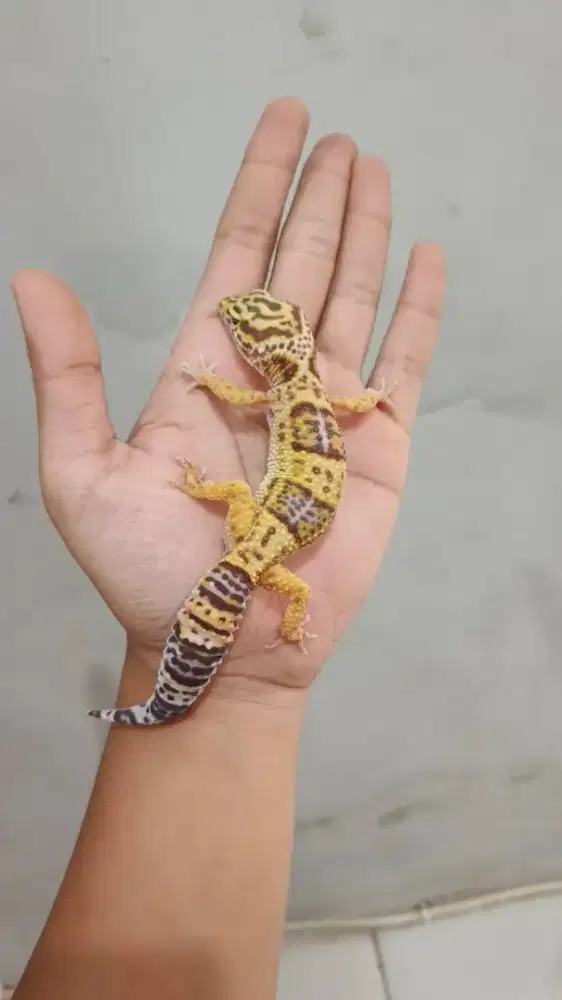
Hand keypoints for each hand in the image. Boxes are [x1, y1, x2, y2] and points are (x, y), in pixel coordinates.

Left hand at [12, 98, 444, 701]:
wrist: (220, 645)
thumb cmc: (146, 572)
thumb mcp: (81, 474)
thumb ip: (67, 376)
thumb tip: (31, 277)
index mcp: (205, 367)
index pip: (237, 253)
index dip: (260, 185)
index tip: (285, 124)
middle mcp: (269, 374)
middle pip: (302, 262)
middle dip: (319, 197)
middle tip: (341, 138)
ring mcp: (326, 406)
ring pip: (353, 297)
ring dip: (365, 233)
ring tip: (376, 170)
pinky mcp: (375, 445)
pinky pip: (403, 362)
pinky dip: (418, 311)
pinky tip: (426, 260)